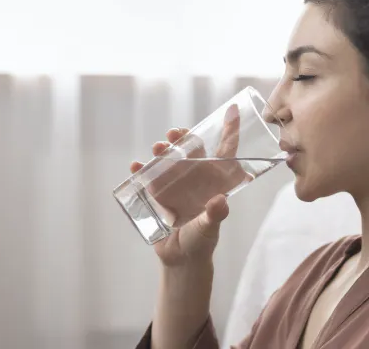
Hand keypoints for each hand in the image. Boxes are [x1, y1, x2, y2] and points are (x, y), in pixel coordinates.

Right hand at [129, 106, 247, 265]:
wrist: (180, 258)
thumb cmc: (202, 241)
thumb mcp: (209, 228)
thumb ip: (215, 216)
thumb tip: (220, 203)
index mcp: (215, 181)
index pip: (226, 151)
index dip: (230, 130)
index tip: (232, 110)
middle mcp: (196, 177)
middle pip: (192, 148)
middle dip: (183, 136)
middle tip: (174, 134)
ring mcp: (176, 183)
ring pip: (169, 158)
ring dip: (162, 149)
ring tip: (157, 149)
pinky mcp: (158, 193)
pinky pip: (148, 176)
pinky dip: (141, 169)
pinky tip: (136, 166)